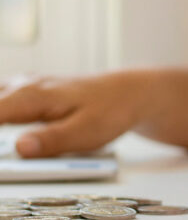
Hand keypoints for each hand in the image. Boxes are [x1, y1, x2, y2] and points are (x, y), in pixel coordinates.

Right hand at [0, 72, 152, 157]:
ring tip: (8, 141)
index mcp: (32, 96)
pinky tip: (7, 122)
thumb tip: (21, 147)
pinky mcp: (31, 92)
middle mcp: (24, 86)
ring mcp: (27, 86)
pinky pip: (3, 99)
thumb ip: (53, 140)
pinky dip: (2, 112)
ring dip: (0, 117)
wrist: (130, 93)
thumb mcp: (86, 132)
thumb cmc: (111, 110)